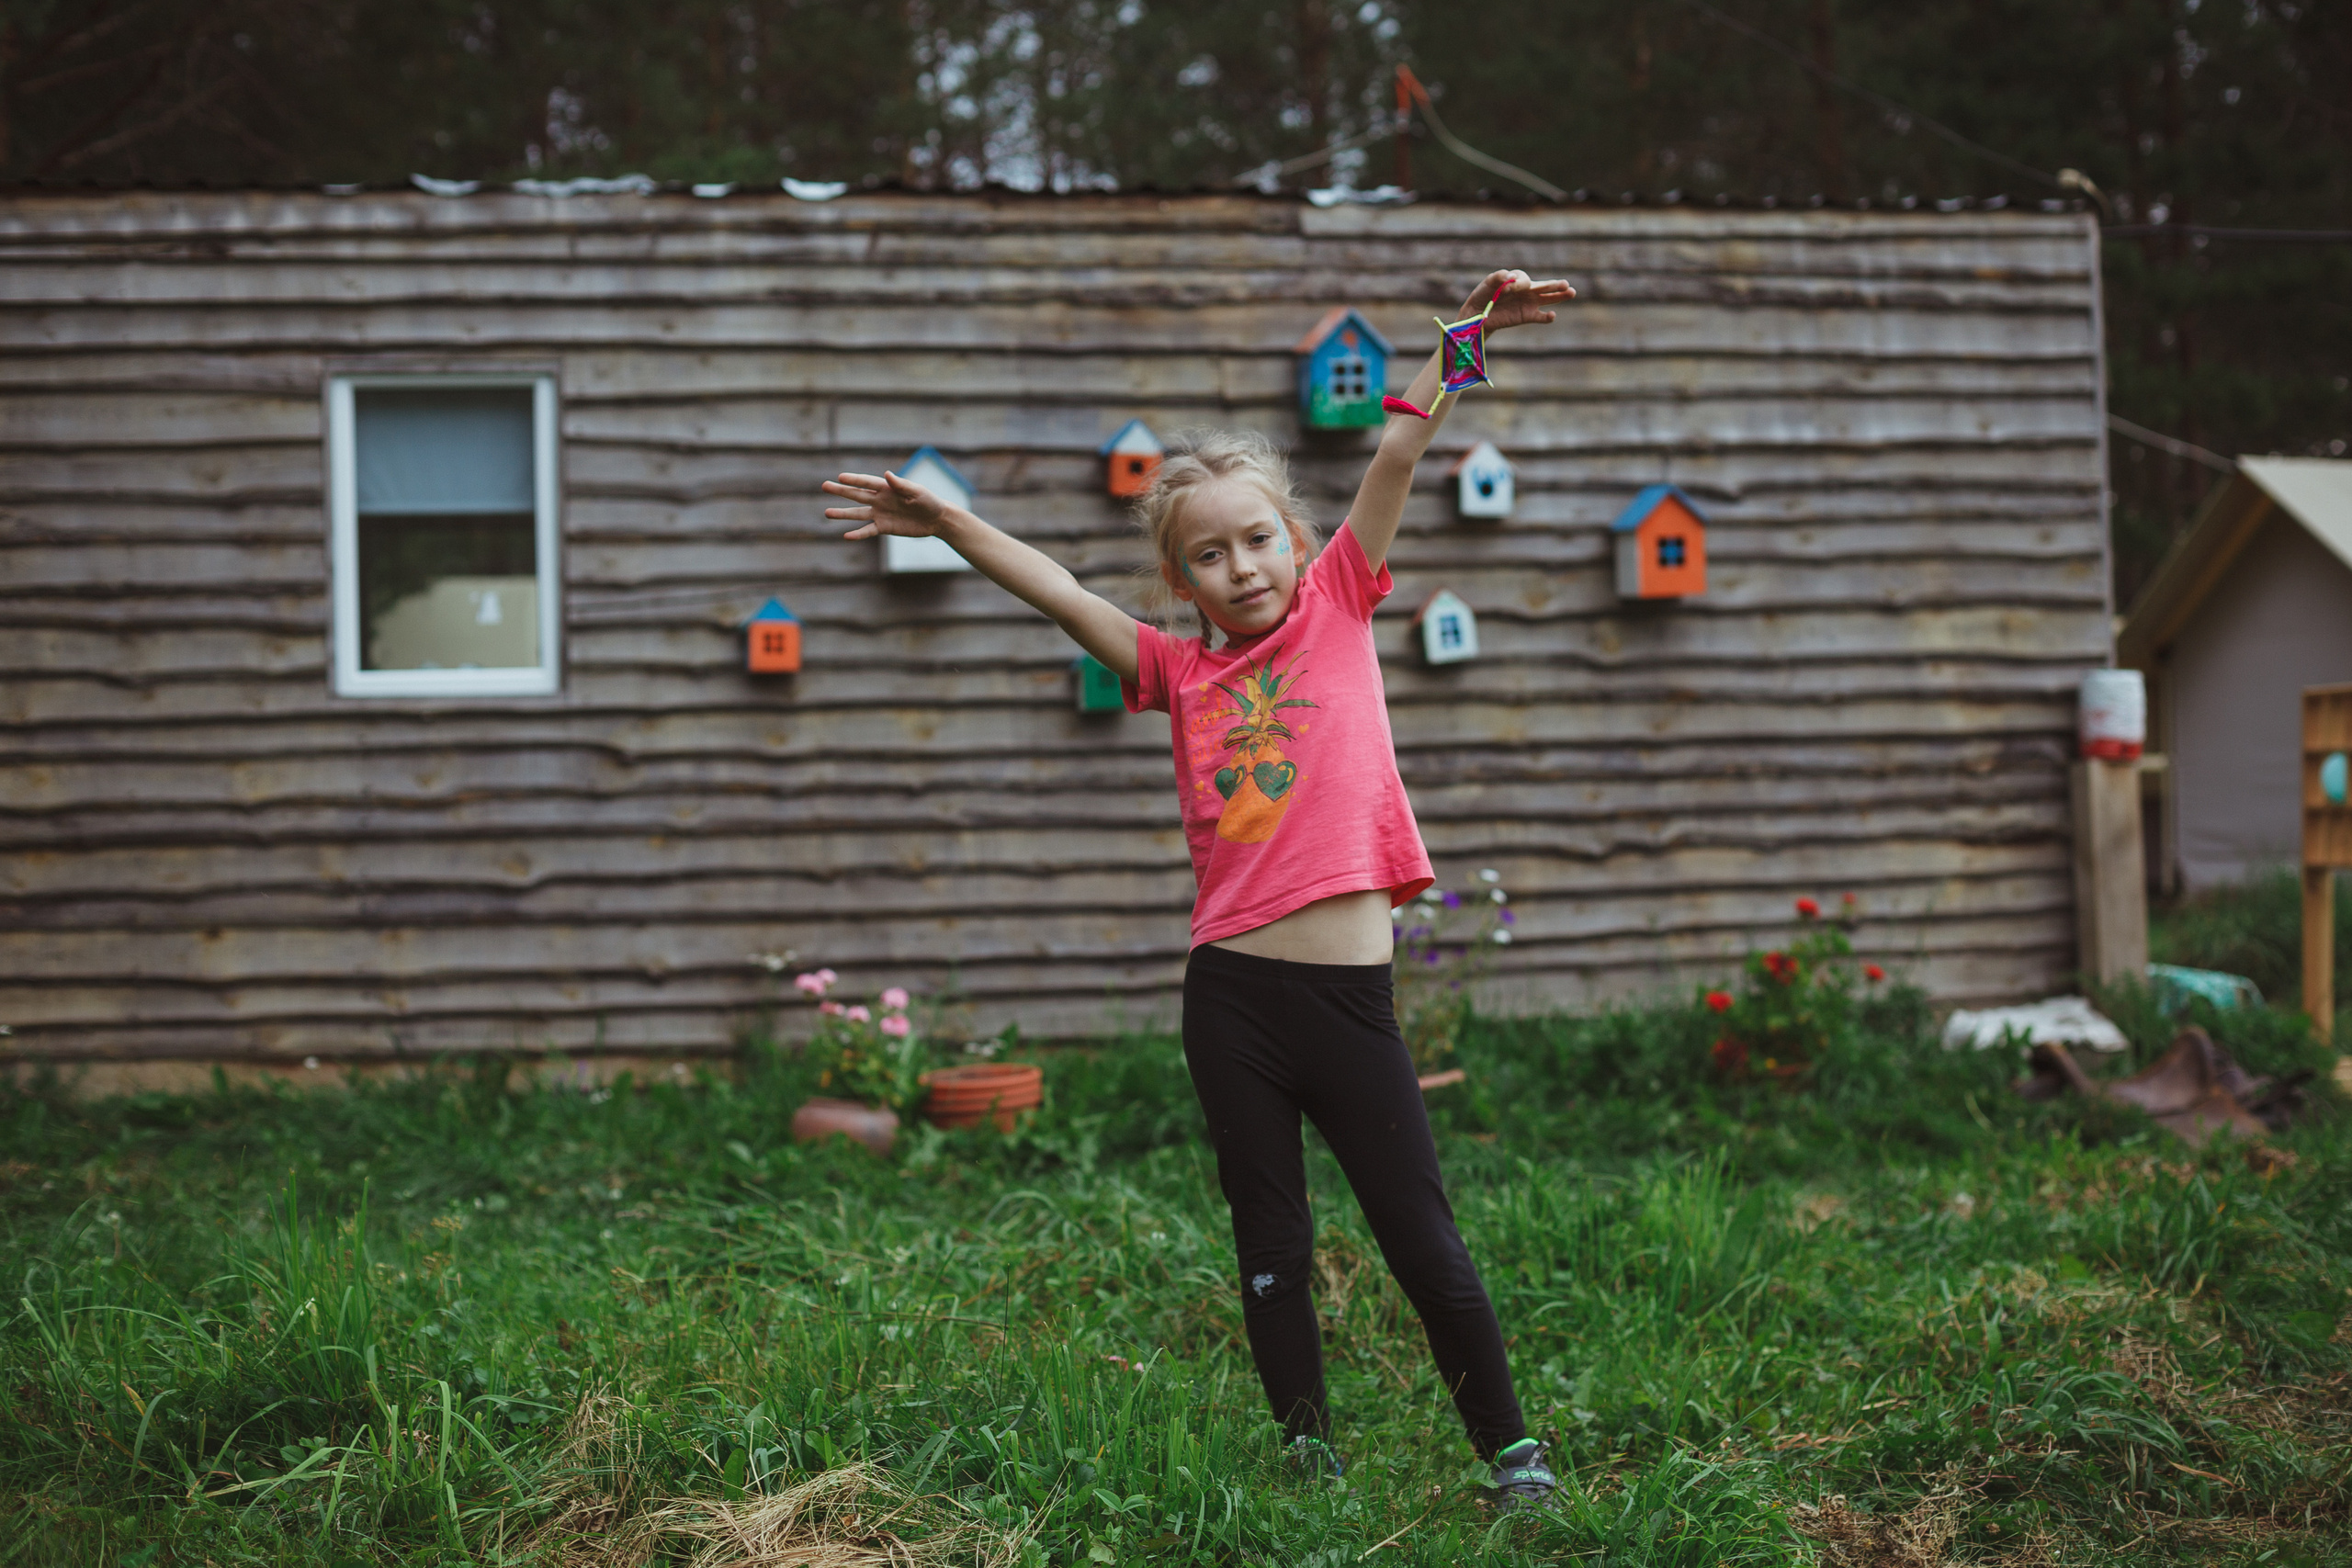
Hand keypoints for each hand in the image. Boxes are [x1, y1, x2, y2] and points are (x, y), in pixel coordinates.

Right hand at [822, 470, 954, 539]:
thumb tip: (887, 474)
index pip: (867, 482)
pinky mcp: (884, 527)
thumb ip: (901, 484)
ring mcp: (880, 514)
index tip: (840, 477)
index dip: (855, 479)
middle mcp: (880, 499)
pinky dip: (858, 534)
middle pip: (857, 495)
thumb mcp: (917, 492)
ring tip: (827, 513)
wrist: (936, 519)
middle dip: (841, 491)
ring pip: (858, 514)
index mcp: (887, 487)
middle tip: (824, 485)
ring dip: (843, 514)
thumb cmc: (929, 501)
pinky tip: (846, 535)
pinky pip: (868, 531)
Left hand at [1460, 268, 1575, 331]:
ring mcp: (1529, 303)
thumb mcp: (1488, 284)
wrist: (1478, 314)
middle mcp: (1527, 290)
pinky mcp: (1527, 316)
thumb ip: (1498, 278)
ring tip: (1571, 292)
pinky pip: (1540, 316)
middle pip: (1544, 286)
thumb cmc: (1484, 295)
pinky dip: (1547, 317)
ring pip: (1548, 298)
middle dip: (1555, 285)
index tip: (1507, 289)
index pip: (1524, 280)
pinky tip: (1552, 315)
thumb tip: (1509, 277)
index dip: (1518, 284)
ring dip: (1559, 296)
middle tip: (1565, 284)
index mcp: (1518, 279)